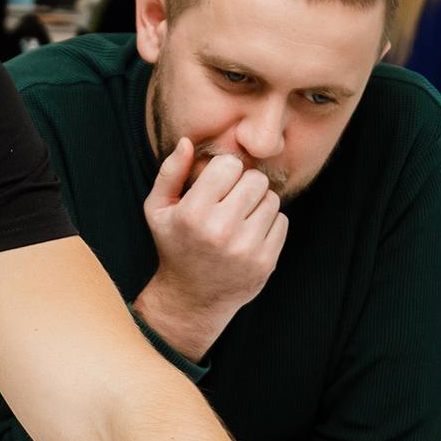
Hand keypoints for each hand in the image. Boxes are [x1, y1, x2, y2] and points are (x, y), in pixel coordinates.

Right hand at [136, 141, 287, 359]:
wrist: (193, 298)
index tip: (216, 185)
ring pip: (272, 199)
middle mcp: (220, 231)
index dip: (224, 171)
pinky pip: (282, 222)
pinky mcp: (265, 262)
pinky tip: (249, 235)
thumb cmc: (175, 245)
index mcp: (193, 214)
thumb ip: (170, 172)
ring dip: (258, 204)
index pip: (229, 165)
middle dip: (244, 184)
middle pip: (255, 179)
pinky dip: (269, 224)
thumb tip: (188, 142)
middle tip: (231, 200)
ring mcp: (246, 248)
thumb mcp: (158, 209)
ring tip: (239, 218)